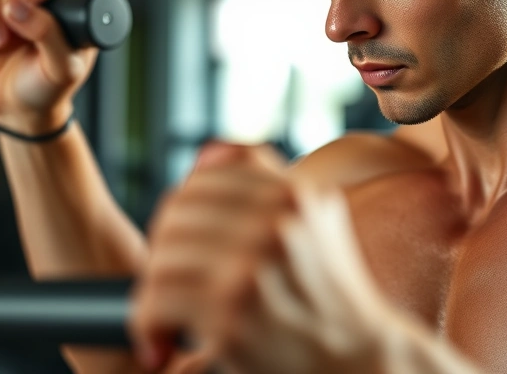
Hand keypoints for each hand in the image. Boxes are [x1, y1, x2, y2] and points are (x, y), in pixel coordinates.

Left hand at [130, 141, 443, 373]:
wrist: (358, 359)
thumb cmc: (330, 291)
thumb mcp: (316, 220)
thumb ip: (266, 181)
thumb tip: (206, 153)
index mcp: (291, 195)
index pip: (203, 179)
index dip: (184, 212)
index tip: (187, 248)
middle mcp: (273, 224)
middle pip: (176, 216)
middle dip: (164, 252)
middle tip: (172, 286)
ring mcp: (251, 269)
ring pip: (161, 259)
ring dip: (153, 293)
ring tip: (166, 317)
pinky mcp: (230, 316)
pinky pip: (157, 303)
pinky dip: (148, 325)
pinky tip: (162, 343)